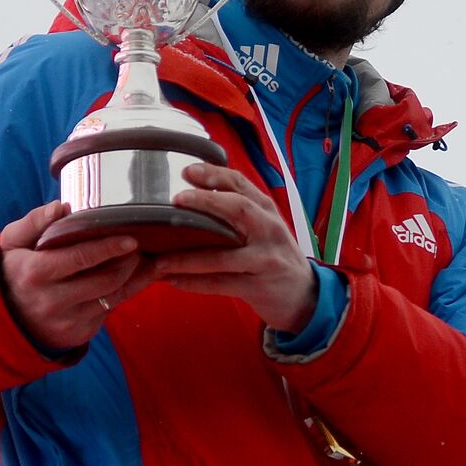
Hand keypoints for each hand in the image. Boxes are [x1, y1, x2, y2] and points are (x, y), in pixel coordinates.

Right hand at [0, 202, 153, 350]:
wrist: (6, 316)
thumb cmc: (15, 269)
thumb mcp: (13, 241)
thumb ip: (34, 221)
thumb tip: (61, 207)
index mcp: (35, 273)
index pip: (80, 258)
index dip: (108, 247)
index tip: (130, 239)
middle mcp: (52, 300)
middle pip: (105, 280)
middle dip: (129, 262)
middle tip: (139, 246)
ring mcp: (67, 321)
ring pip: (114, 297)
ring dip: (134, 277)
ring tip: (144, 260)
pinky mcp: (79, 333)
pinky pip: (109, 311)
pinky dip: (123, 293)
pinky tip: (130, 278)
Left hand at [149, 163, 317, 332]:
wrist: (305, 294)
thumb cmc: (273, 255)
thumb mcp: (263, 227)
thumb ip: (238, 211)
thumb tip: (194, 192)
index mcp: (266, 211)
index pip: (241, 184)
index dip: (214, 174)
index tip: (187, 170)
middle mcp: (268, 230)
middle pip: (238, 208)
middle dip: (206, 201)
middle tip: (175, 200)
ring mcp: (265, 259)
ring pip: (222, 256)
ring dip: (188, 258)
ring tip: (160, 260)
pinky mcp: (259, 287)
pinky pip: (221, 284)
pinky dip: (195, 283)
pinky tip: (172, 281)